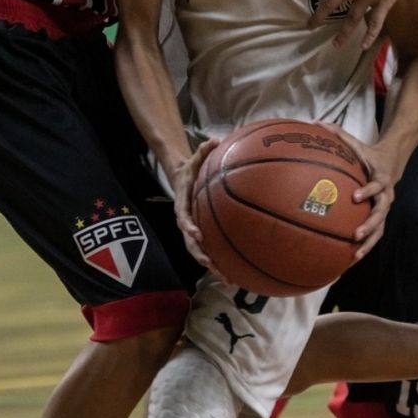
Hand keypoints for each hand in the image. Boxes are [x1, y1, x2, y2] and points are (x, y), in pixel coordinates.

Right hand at [170, 137, 222, 273]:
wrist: (182, 178)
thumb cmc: (191, 168)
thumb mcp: (194, 157)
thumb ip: (203, 150)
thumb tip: (214, 138)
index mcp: (182, 204)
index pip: (183, 218)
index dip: (188, 227)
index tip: (196, 234)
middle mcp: (186, 221)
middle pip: (190, 243)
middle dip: (200, 255)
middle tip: (212, 265)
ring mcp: (193, 230)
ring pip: (199, 252)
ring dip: (212, 266)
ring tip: (227, 279)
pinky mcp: (202, 234)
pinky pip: (210, 249)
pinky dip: (219, 261)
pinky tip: (235, 272)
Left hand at [324, 125, 396, 257]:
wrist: (391, 162)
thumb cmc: (368, 154)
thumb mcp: (356, 143)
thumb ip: (338, 134)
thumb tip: (315, 122)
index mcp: (380, 178)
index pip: (377, 185)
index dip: (368, 190)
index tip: (355, 196)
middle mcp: (385, 196)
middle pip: (381, 213)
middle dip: (370, 225)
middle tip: (355, 234)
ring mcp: (384, 209)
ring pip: (380, 229)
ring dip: (368, 244)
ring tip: (353, 256)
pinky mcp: (380, 219)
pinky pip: (374, 236)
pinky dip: (364, 248)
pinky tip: (348, 262)